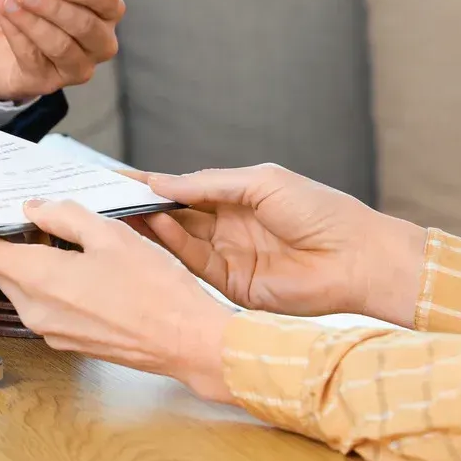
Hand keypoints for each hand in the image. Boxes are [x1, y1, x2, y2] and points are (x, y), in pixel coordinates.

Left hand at [0, 0, 125, 102]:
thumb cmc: (23, 2)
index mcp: (104, 10)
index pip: (108, 1)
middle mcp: (99, 41)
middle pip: (87, 27)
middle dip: (54, 7)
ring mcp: (77, 66)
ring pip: (61, 46)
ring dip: (31, 21)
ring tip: (7, 1)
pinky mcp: (49, 82)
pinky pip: (34, 59)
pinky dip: (16, 34)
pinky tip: (5, 17)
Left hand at [0, 198, 235, 401]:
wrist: (189, 343)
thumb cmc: (158, 294)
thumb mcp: (112, 236)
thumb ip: (65, 216)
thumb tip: (37, 210)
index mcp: (38, 279)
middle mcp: (35, 308)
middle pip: (1, 262)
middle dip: (7, 236)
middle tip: (27, 212)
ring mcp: (50, 328)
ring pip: (25, 280)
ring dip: (36, 257)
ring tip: (75, 240)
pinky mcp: (67, 337)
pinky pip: (46, 299)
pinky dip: (55, 277)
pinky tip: (87, 267)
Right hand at [126, 164, 427, 326]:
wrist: (356, 259)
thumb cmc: (321, 211)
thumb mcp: (262, 182)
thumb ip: (210, 184)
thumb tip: (165, 182)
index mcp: (238, 197)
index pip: (185, 188)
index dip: (153, 183)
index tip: (118, 178)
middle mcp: (227, 226)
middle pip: (174, 215)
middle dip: (141, 205)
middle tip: (105, 196)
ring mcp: (227, 255)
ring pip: (177, 238)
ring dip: (149, 224)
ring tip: (118, 208)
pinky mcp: (229, 283)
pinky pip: (192, 261)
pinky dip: (171, 244)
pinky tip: (153, 225)